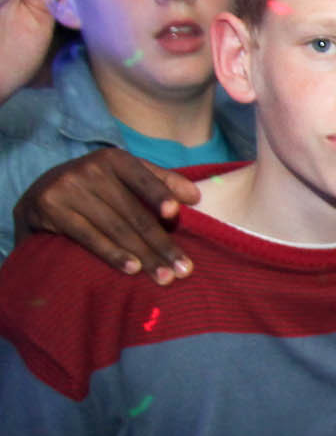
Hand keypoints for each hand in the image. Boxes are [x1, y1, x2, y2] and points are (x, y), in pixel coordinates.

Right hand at [15, 149, 198, 281]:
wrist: (41, 193)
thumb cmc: (97, 186)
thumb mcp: (126, 176)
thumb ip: (161, 181)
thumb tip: (196, 196)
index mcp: (115, 159)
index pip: (143, 179)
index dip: (158, 195)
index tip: (175, 214)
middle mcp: (90, 169)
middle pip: (134, 212)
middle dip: (161, 244)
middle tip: (184, 269)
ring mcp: (68, 188)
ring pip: (115, 228)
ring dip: (143, 256)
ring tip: (164, 277)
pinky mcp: (50, 209)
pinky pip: (89, 237)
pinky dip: (112, 254)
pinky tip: (132, 269)